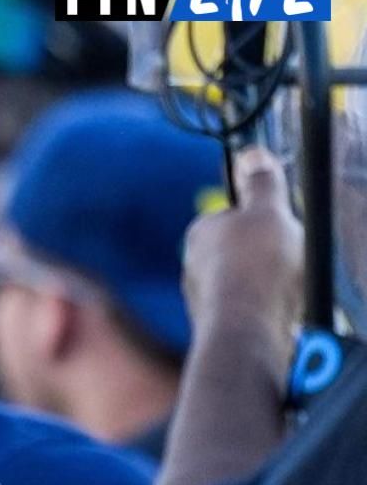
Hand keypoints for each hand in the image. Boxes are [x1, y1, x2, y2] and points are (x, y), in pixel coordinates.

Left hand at [181, 147, 304, 337]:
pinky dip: (267, 309)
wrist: (246, 330)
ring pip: (247, 282)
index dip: (266, 220)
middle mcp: (194, 265)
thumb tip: (252, 154)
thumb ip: (262, 184)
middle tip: (289, 262)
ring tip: (285, 290)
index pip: (236, 216)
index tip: (283, 227)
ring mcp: (204, 297)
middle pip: (244, 250)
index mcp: (201, 232)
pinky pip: (249, 310)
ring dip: (270, 284)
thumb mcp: (268, 212)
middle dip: (270, 255)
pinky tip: (280, 312)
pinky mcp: (218, 326)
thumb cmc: (256, 267)